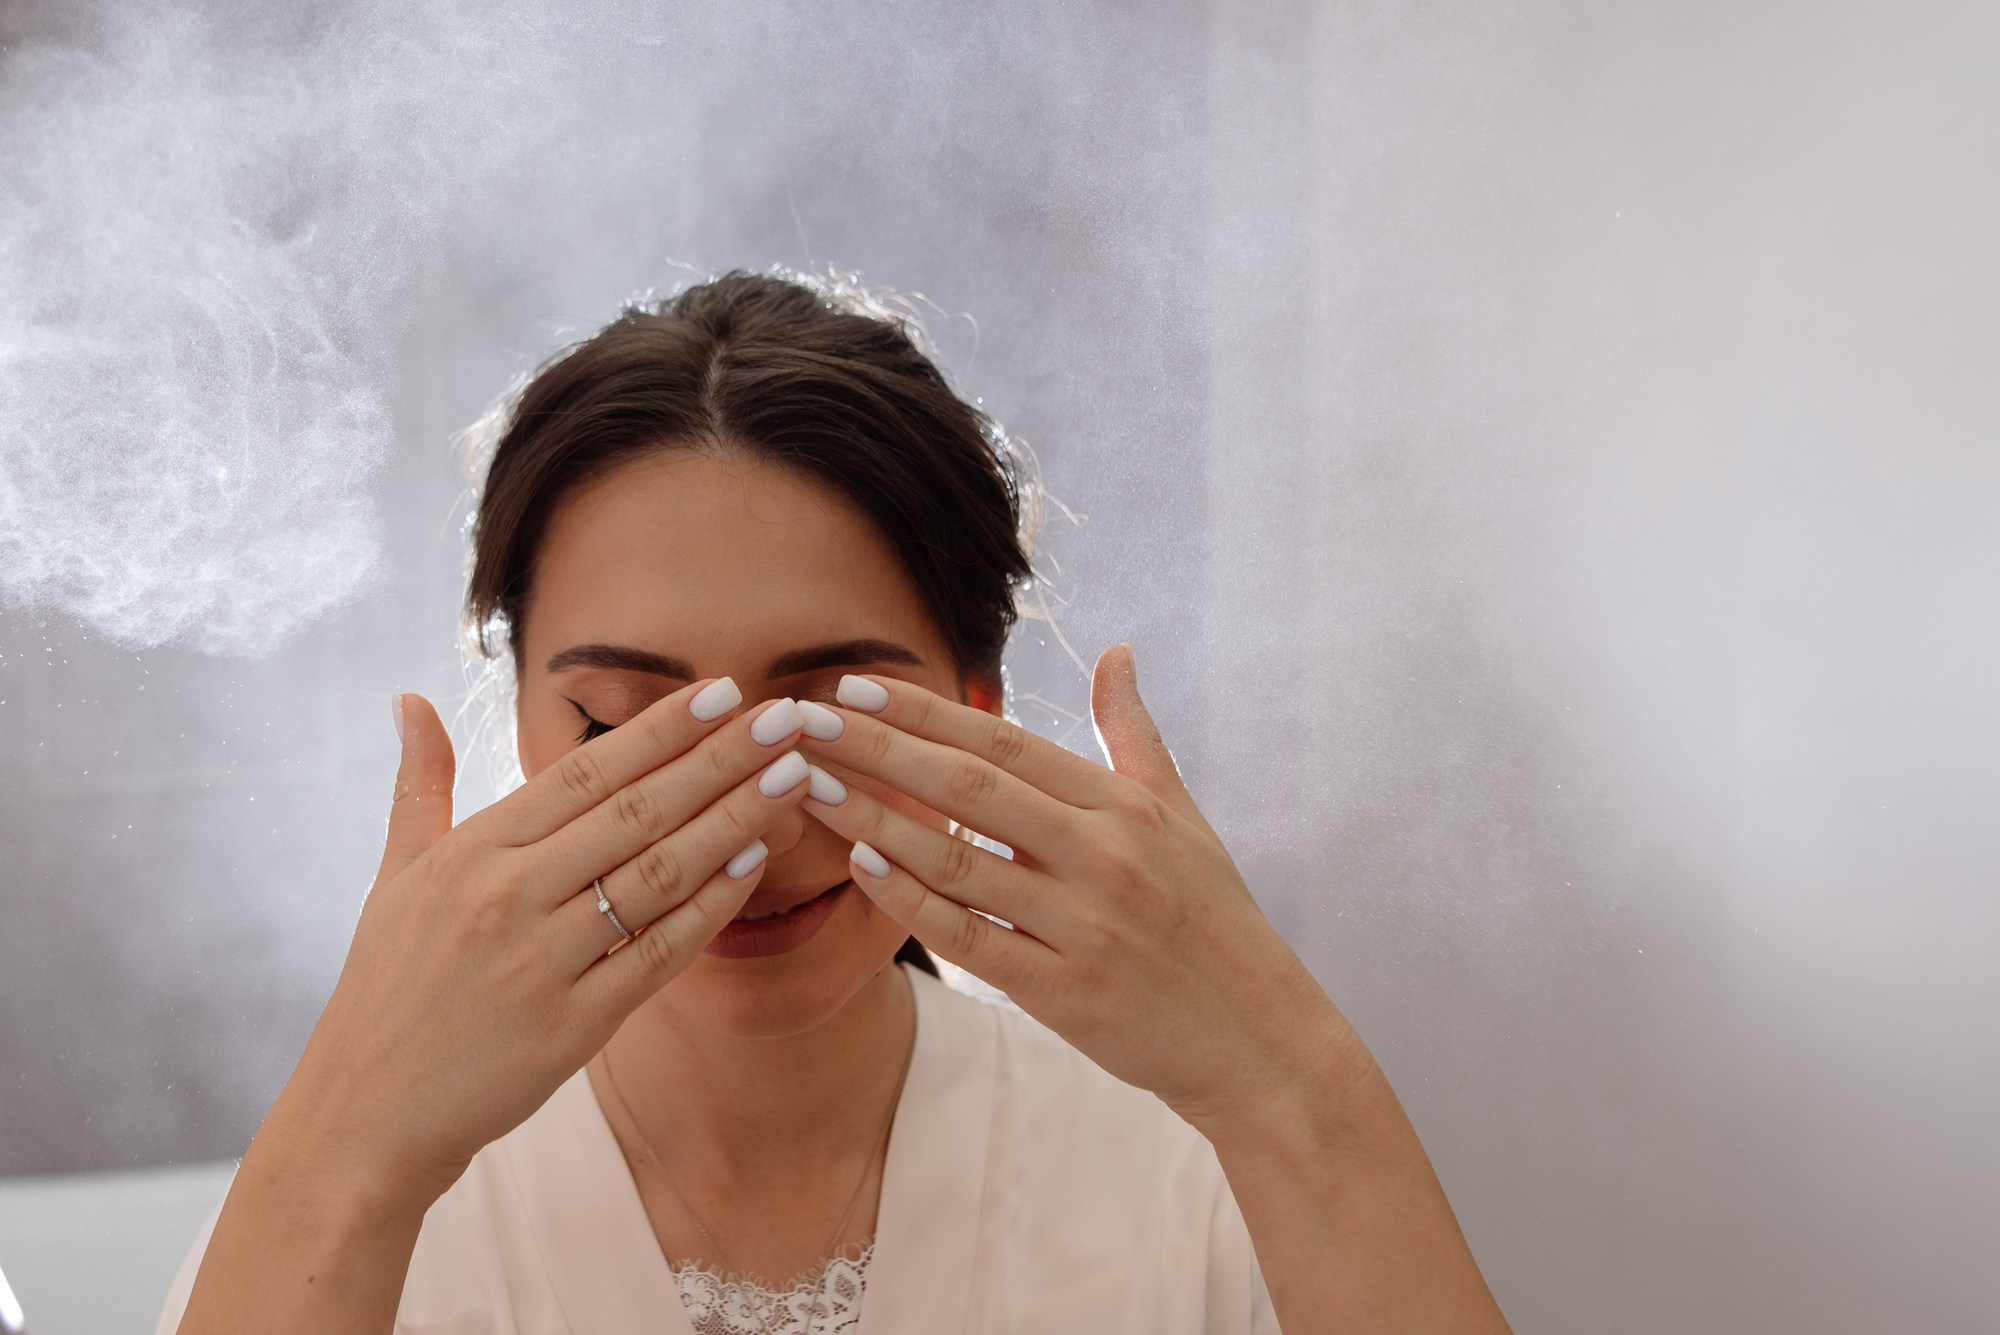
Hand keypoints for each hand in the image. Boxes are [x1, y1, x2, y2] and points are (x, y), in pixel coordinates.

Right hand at [278, 681, 813, 1202]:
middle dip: (720, 758)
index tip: (723, 689)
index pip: (585, 771)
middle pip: (636, 811)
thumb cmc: (385, 989)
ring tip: (793, 778)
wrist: (365, 1115)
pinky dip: (709, 908)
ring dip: (734, 821)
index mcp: (473, 851)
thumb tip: (409, 700)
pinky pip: (656, 955)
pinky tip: (754, 866)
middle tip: (786, 717)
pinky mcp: (570, 1027)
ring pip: (658, 875)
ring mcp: (541, 962)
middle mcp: (507, 896)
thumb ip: (419, 785)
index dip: (661, 728)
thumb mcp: (394, 877)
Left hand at [794, 644, 1349, 1131]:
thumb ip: (1133, 735)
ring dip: (877, 820)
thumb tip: (1116, 652)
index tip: (856, 684)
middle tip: (803, 721)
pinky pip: (973, 941)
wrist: (1256, 1039)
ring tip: (811, 787)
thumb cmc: (1213, 920)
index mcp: (1124, 807)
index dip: (926, 713)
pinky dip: (915, 905)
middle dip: (879, 749)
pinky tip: (865, 868)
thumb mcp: (1183, 816)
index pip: (1006, 744)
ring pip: (960, 863)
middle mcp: (1105, 856)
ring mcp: (1084, 925)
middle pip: (972, 789)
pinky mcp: (1067, 993)